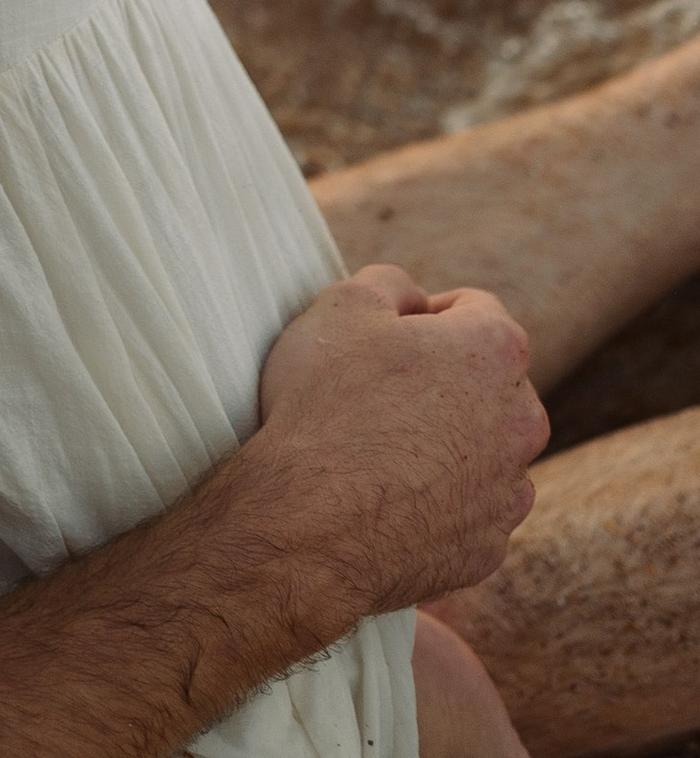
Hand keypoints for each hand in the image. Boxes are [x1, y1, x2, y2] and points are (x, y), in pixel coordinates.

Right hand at [254, 265, 545, 622]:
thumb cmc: (327, 404)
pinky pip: (472, 509)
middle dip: (447, 379)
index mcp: (494, 351)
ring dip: (450, 441)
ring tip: (383, 447)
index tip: (385, 336)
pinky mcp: (487, 547)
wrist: (311, 523)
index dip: (425, 314)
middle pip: (491, 381)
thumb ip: (391, 283)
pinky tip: (391, 496)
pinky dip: (442, 499)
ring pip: (487, 449)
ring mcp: (508, 491)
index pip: (476, 309)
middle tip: (382, 389)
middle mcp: (521, 421)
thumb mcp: (342, 305)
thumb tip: (414, 299)